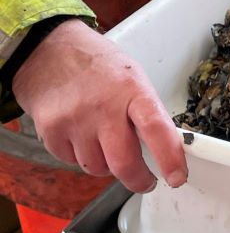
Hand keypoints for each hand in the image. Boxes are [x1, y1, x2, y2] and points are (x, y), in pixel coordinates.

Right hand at [11, 19, 186, 192]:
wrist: (48, 50)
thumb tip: (163, 147)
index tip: (178, 177)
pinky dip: (81, 156)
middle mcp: (103, 107)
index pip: (156, 128)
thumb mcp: (131, 77)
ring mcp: (75, 121)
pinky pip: (72, 162)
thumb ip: (145, 111)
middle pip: (124, 163)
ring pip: (97, 168)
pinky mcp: (51, 132)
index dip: (169, 157)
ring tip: (104, 140)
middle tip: (146, 181)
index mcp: (132, 90)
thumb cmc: (96, 65)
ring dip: (106, 164)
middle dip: (139, 180)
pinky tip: (80, 134)